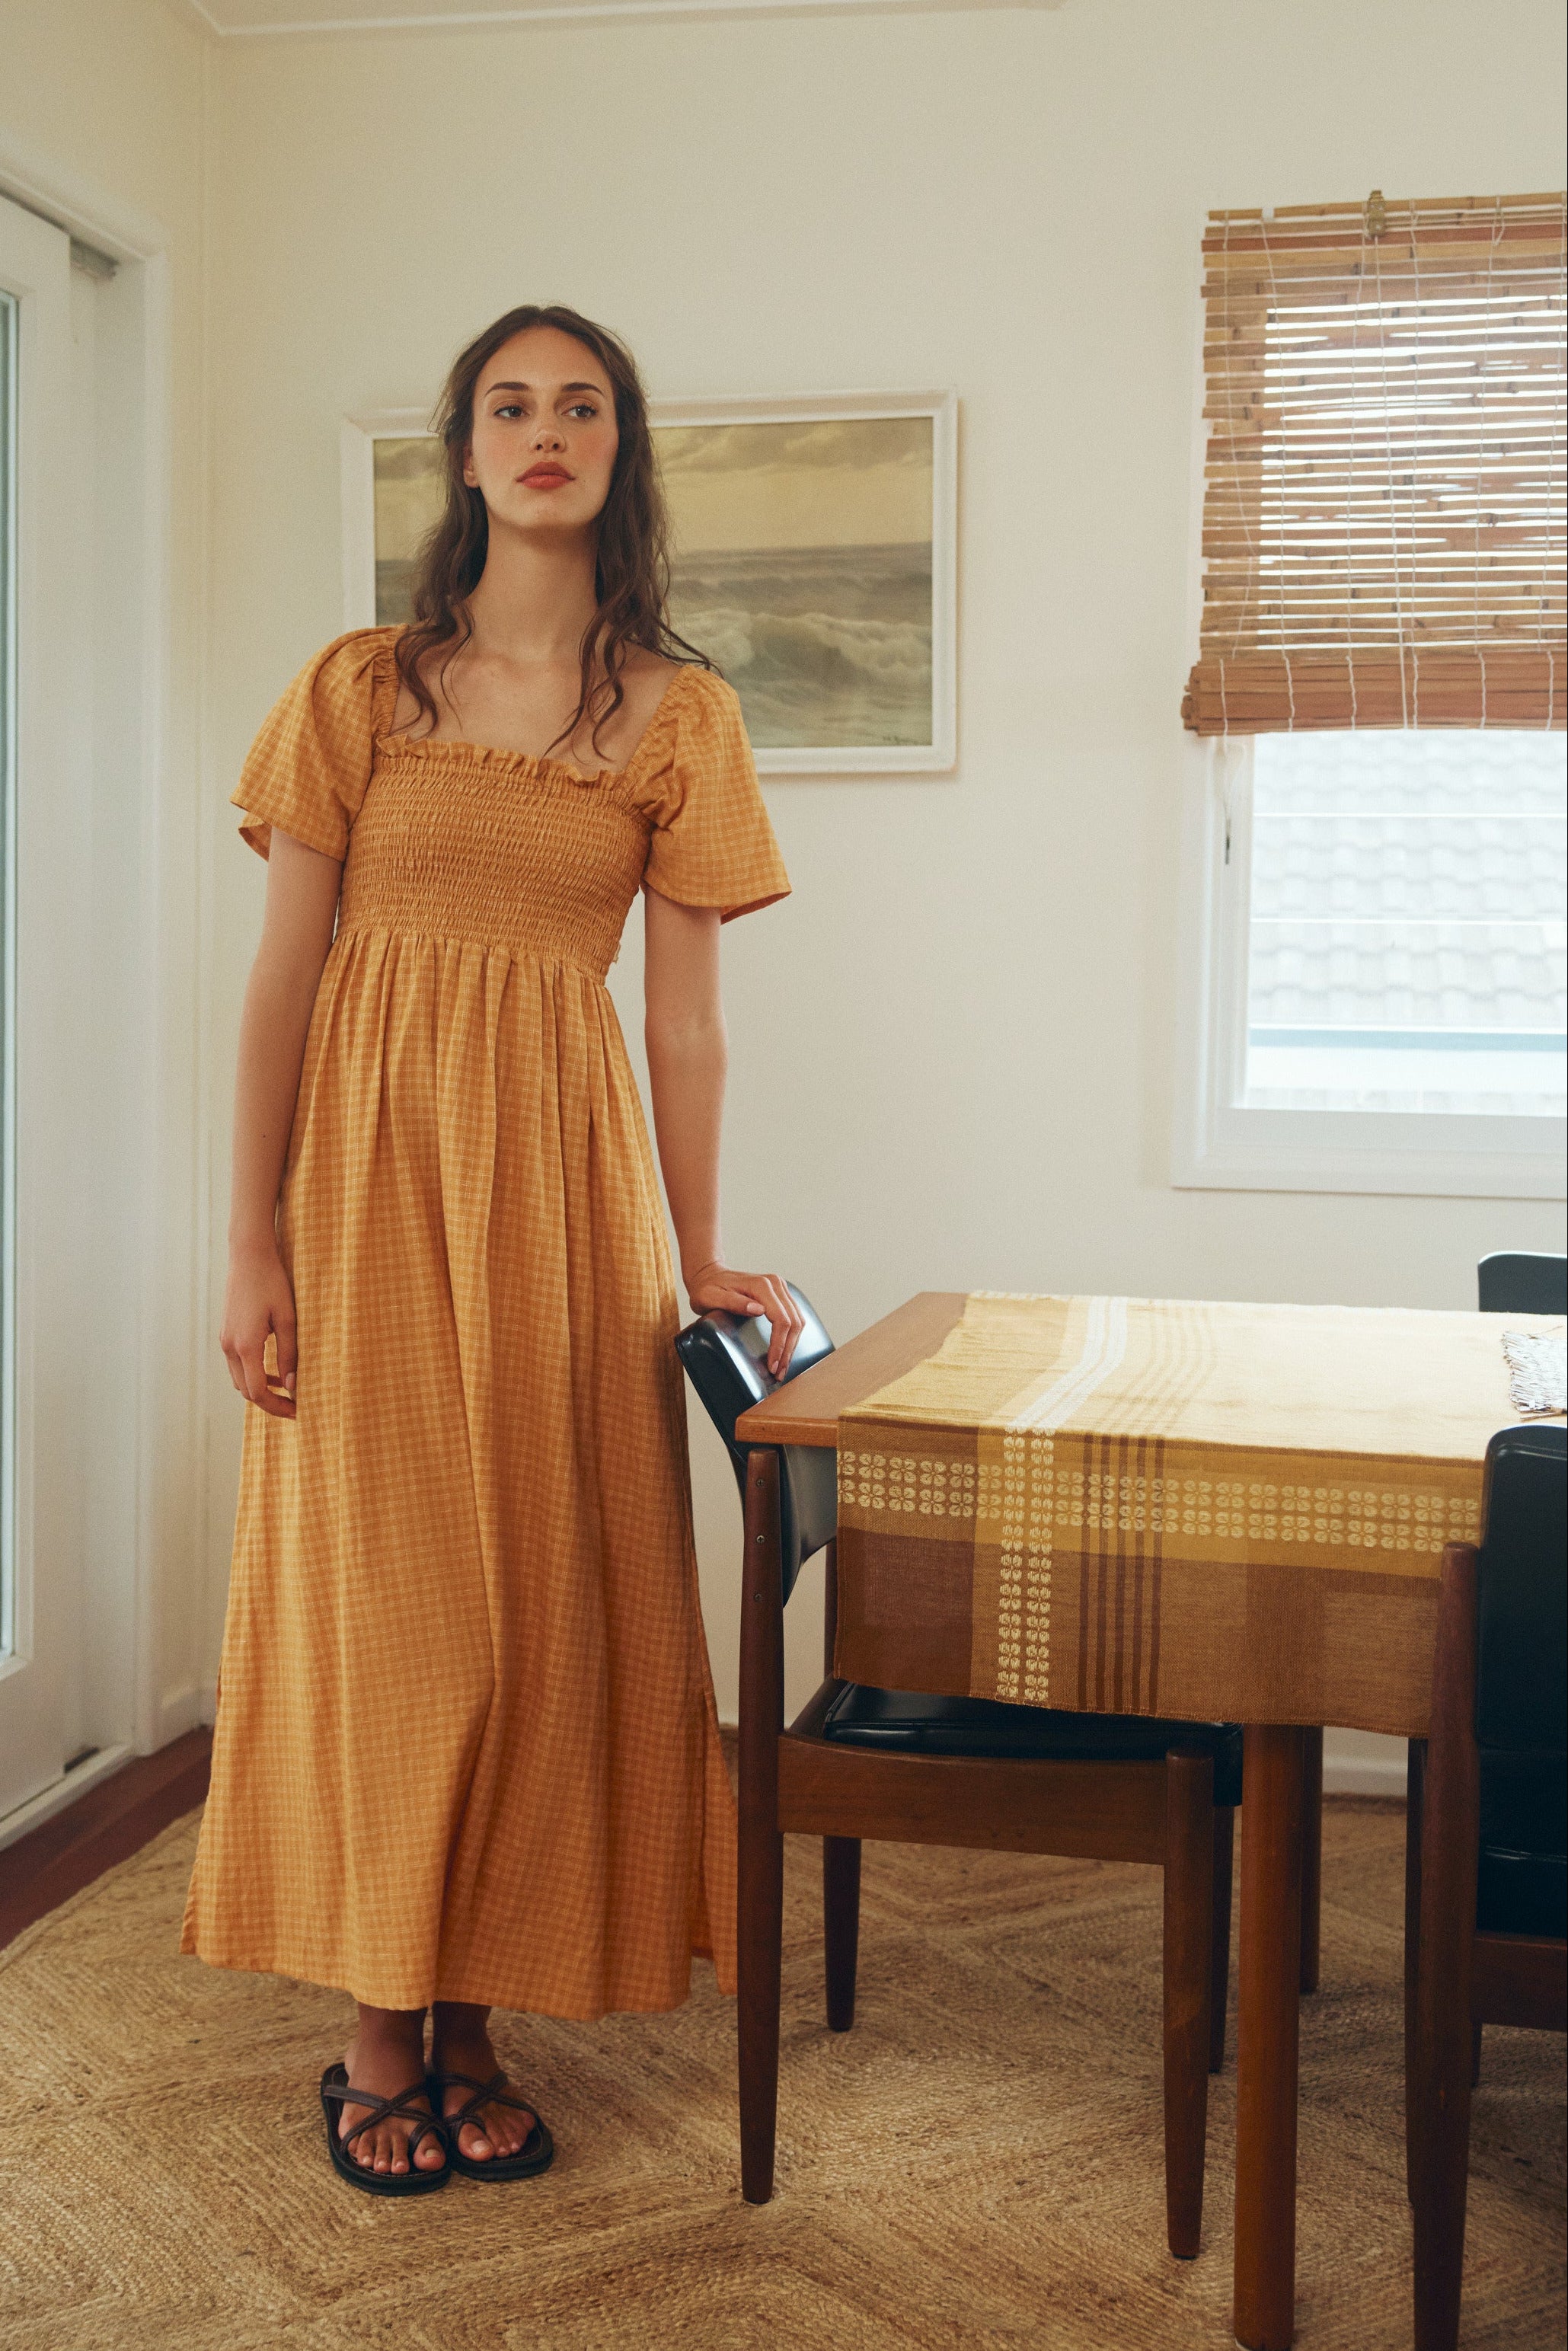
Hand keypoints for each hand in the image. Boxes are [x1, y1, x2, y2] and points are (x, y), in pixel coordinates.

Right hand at [221, 1240, 297, 1418]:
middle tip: (295, 1406)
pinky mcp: (226, 1334)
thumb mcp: (288, 1319)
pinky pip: (238, 1365)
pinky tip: (274, 1371)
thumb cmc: (272, 1284)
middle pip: (246, 1391)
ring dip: (260, 1389)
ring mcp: (225, 1341)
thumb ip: (290, 1354)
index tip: (298, 1411)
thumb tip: (292, 1385)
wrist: (249, 1257)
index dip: (277, 1407)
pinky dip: (254, 1374)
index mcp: (245, 1346)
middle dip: (269, 1403)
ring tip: (286, 1391)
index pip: (257, 1392)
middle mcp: (229, 1347)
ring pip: (240, 1379)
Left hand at [685, 1263, 804, 1378]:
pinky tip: (785, 1350)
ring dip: (792, 1345)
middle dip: (787, 1350)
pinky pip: (793, 1316)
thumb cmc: (707, 1288)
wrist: (709, 1276)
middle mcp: (775, 1284)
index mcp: (762, 1285)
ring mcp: (779, 1288)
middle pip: (793, 1321)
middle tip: (779, 1372)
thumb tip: (758, 1310)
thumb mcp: (711, 1297)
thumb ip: (734, 1302)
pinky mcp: (780, 1295)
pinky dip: (792, 1335)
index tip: (772, 1364)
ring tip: (783, 1366)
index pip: (781, 1319)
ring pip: (797, 1320)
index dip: (779, 1344)